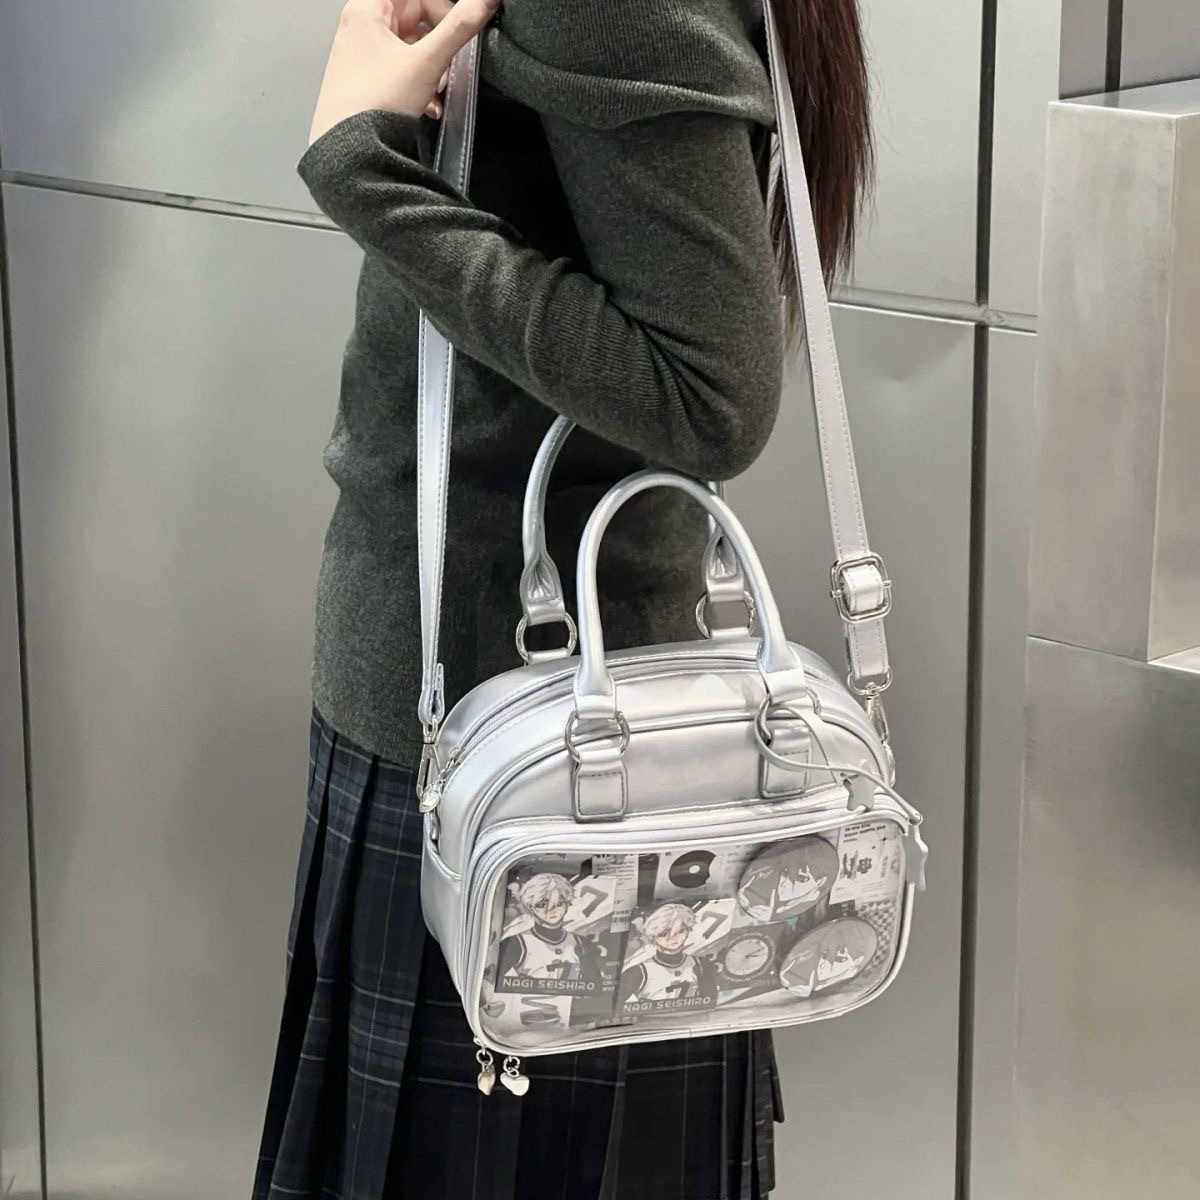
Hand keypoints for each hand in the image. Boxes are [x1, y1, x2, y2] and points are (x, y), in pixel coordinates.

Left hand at [308, 0, 499, 145]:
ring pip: (411, 48)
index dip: (441, 10)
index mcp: (367, 11)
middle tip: (447, 69)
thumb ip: (459, 28)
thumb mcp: (426, 63)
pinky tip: (427, 105)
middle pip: (414, 19)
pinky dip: (420, 84)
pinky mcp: (368, 80)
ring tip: (437, 93)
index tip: (455, 33)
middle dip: (438, 46)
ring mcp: (363, 55)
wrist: (351, 153)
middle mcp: (361, 27)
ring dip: (432, 69)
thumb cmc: (374, 105)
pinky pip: (402, 70)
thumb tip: (486, 0)